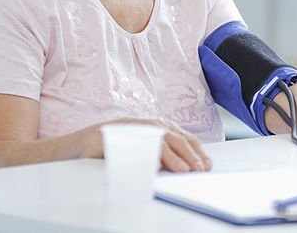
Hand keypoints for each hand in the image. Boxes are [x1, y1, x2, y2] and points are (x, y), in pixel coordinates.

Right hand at [85, 118, 212, 172]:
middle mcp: (152, 125)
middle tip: (199, 169)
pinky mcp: (123, 135)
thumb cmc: (122, 145)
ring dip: (174, 158)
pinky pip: (138, 146)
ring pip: (161, 143)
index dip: (197, 151)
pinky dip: (149, 157)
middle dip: (191, 155)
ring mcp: (137, 129)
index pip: (186, 138)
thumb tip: (186, 166)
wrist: (90, 140)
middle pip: (177, 140)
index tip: (207, 164)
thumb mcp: (148, 148)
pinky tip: (156, 167)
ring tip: (183, 170)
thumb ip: (165, 154)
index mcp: (161, 127)